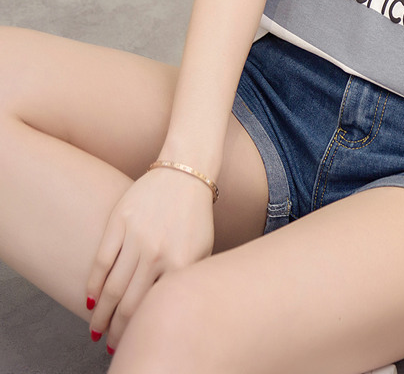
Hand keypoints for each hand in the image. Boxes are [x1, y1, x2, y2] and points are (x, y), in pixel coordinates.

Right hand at [86, 166, 214, 349]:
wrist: (185, 172)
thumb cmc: (195, 215)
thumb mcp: (202, 249)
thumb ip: (187, 279)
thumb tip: (166, 311)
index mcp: (181, 263)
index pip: (154, 307)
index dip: (138, 329)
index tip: (131, 342)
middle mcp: (158, 253)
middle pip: (129, 303)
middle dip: (115, 329)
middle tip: (108, 343)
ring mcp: (136, 237)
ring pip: (111, 287)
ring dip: (100, 313)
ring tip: (95, 328)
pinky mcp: (119, 222)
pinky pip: (101, 261)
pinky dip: (92, 284)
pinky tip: (89, 300)